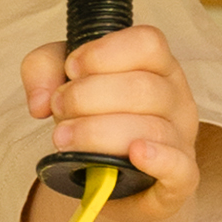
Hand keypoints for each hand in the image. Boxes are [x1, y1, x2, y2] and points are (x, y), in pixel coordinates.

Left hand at [20, 21, 202, 221]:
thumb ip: (44, 69)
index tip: (71, 69)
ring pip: (151, 128)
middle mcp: (175, 98)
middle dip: (88, 97)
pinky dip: (158, 159)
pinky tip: (135, 154)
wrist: (109, 178)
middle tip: (58, 109)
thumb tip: (41, 101)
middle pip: (143, 87)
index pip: (147, 43)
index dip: (104, 53)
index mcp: (156, 67)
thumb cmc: (93, 120)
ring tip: (63, 138)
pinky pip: (180, 167)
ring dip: (97, 132)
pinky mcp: (180, 179)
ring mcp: (181, 138)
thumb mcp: (63, 81)